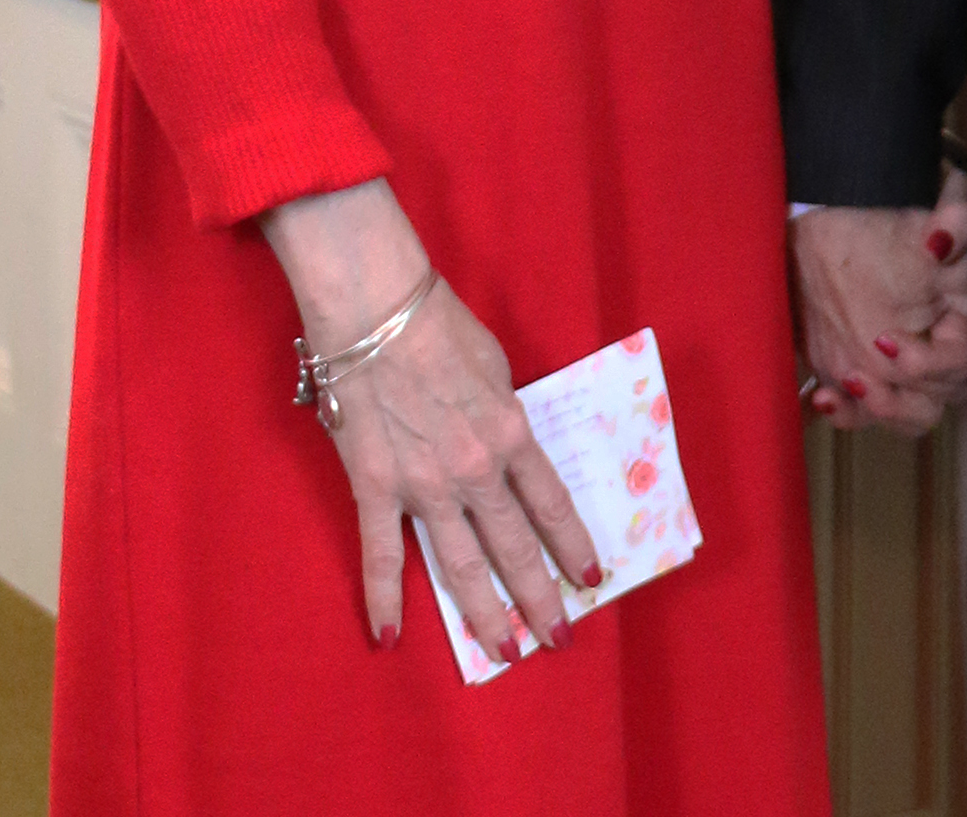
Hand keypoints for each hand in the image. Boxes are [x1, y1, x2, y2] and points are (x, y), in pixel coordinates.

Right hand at [263, 178, 600, 658]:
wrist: (378, 314)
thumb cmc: (443, 329)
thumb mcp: (497, 368)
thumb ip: (504, 416)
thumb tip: (505, 449)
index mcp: (511, 434)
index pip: (551, 506)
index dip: (572, 547)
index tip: (590, 580)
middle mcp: (475, 471)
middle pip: (514, 547)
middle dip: (538, 598)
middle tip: (558, 639)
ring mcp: (424, 486)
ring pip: (460, 565)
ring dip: (484, 614)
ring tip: (504, 653)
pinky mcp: (376, 488)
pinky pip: (381, 555)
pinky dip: (385, 598)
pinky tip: (390, 637)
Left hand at [793, 169, 966, 434]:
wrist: (827, 239)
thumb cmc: (882, 229)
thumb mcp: (919, 222)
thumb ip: (954, 222)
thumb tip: (948, 232)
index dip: (942, 358)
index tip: (906, 334)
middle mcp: (942, 349)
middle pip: (946, 394)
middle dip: (912, 380)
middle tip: (879, 348)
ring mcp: (908, 370)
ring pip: (915, 414)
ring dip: (886, 407)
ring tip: (852, 380)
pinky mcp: (874, 381)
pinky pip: (870, 417)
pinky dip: (849, 414)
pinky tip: (824, 398)